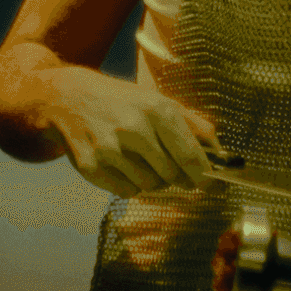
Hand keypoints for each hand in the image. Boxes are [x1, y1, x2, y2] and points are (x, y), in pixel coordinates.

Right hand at [45, 66, 220, 196]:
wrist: (69, 99)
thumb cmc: (122, 102)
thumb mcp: (158, 101)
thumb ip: (193, 125)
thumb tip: (221, 152)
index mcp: (156, 109)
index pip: (191, 156)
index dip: (204, 176)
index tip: (210, 184)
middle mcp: (134, 128)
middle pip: (172, 175)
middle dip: (175, 175)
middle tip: (167, 164)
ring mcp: (110, 149)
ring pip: (149, 186)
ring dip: (151, 179)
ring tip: (138, 158)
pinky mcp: (91, 167)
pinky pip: (126, 191)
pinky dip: (129, 183)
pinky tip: (120, 163)